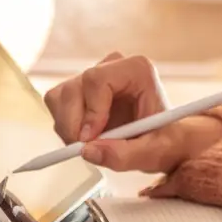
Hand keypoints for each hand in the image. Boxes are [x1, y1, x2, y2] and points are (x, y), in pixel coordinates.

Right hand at [43, 53, 221, 175]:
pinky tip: (86, 138)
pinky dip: (65, 126)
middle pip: (73, 88)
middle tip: (85, 148)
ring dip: (67, 127)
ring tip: (90, 144)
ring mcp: (93, 77)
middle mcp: (112, 67)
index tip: (92, 138)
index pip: (97, 79)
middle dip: (74, 124)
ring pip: (59, 96)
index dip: (91, 110)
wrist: (164, 140)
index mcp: (137, 70)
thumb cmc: (165, 140)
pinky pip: (56, 104)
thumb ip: (124, 155)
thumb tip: (88, 151)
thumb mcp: (154, 152)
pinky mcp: (79, 90)